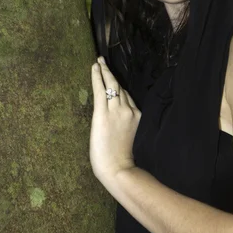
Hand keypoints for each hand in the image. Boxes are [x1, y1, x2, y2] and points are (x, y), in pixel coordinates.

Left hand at [90, 56, 140, 187]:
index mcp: (138, 117)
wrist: (119, 170)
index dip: (120, 90)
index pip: (129, 98)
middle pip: (120, 89)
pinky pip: (100, 89)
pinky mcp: (102, 113)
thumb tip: (123, 124)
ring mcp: (116, 110)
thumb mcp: (134, 140)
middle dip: (112, 75)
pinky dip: (97, 76)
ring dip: (105, 71)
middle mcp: (128, 110)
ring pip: (111, 85)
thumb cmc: (125, 163)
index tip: (115, 83)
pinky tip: (95, 67)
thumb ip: (131, 127)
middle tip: (105, 62)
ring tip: (99, 62)